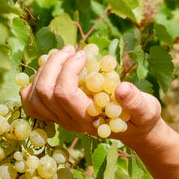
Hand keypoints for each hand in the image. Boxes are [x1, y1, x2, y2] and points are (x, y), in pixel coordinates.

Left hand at [20, 45, 163, 143]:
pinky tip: (51, 69)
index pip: (64, 93)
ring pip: (33, 96)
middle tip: (72, 49)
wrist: (133, 129)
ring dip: (44, 70)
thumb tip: (122, 88)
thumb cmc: (141, 117)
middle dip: (55, 64)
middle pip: (44, 92)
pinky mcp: (55, 114)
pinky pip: (31, 102)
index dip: (68, 69)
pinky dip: (34, 83)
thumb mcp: (147, 109)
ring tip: (62, 55)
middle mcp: (69, 122)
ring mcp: (60, 119)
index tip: (84, 53)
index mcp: (88, 120)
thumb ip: (136, 101)